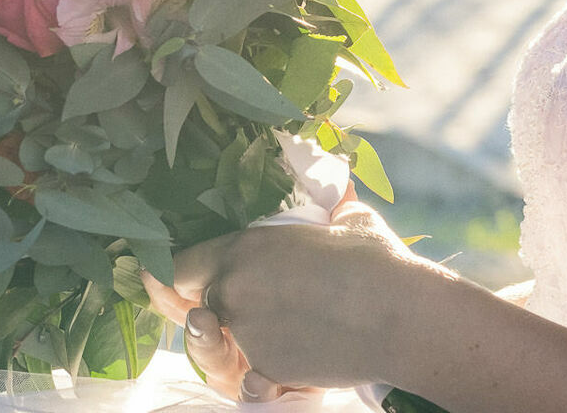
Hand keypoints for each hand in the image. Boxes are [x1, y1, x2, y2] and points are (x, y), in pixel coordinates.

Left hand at [144, 198, 420, 399]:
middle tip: (220, 311)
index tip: (165, 278)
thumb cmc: (376, 261)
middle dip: (206, 309)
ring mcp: (247, 335)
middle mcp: (232, 291)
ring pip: (222, 345)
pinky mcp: (269, 371)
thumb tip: (342, 186)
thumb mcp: (347, 220)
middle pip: (195, 305)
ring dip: (230, 345)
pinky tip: (277, 371)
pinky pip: (250, 379)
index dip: (172, 274)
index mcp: (241, 249)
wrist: (401, 315)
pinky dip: (262, 379)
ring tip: (256, 337)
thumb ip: (330, 206)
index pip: (179, 265)